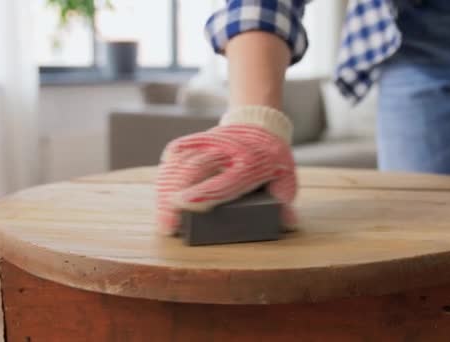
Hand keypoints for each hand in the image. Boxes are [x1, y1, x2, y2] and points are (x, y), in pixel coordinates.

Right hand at [156, 106, 296, 234]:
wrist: (260, 126)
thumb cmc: (272, 160)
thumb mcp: (286, 179)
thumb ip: (285, 201)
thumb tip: (288, 223)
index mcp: (251, 162)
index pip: (224, 180)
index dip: (202, 192)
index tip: (183, 204)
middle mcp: (225, 151)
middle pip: (193, 170)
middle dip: (175, 197)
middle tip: (167, 225)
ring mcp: (207, 144)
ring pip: (179, 162)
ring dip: (166, 190)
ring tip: (162, 218)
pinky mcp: (194, 141)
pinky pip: (173, 156)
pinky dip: (165, 176)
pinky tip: (161, 195)